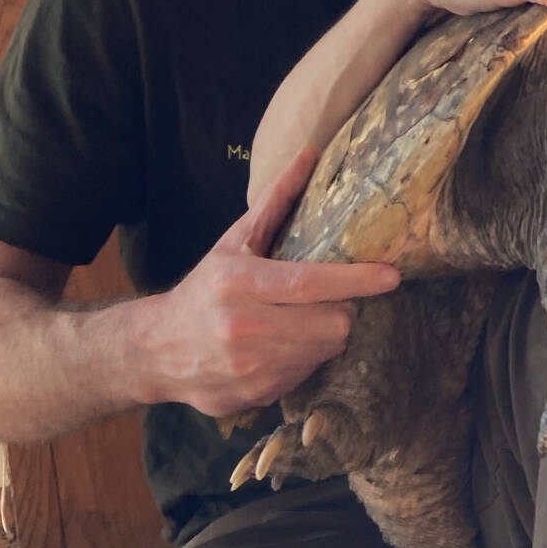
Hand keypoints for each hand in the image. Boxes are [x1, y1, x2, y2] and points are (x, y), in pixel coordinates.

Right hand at [136, 147, 399, 416]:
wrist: (156, 350)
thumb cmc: (206, 288)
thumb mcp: (235, 241)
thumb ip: (276, 199)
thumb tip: (309, 152)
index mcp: (240, 283)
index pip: (310, 282)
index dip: (355, 279)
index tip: (391, 275)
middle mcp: (243, 328)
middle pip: (331, 324)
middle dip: (342, 310)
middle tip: (331, 300)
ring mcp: (248, 367)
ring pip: (323, 351)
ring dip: (325, 335)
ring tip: (304, 321)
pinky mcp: (253, 395)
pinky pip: (305, 374)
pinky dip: (305, 359)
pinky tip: (284, 346)